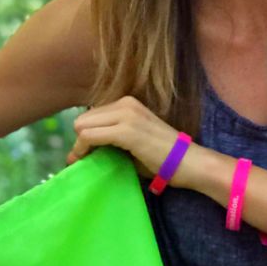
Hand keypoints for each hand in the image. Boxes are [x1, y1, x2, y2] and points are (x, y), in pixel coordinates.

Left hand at [67, 96, 192, 183]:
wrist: (188, 162)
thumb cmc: (163, 157)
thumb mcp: (134, 139)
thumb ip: (113, 136)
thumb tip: (86, 146)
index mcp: (127, 103)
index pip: (91, 115)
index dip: (82, 135)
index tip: (81, 154)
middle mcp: (125, 103)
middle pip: (83, 119)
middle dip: (78, 140)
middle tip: (81, 159)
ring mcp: (125, 115)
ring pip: (82, 126)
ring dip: (79, 146)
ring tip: (84, 161)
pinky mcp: (125, 131)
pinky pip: (89, 136)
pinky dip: (82, 150)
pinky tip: (85, 161)